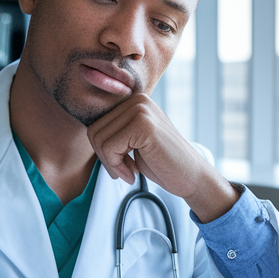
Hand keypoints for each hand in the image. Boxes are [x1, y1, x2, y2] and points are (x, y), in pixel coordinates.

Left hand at [86, 93, 239, 221]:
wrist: (192, 177)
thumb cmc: (161, 162)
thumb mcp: (134, 141)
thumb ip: (115, 131)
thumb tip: (86, 128)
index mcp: (134, 101)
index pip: (96, 124)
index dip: (103, 150)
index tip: (120, 164)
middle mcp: (137, 100)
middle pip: (94, 131)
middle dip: (105, 158)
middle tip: (124, 171)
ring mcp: (141, 110)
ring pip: (99, 140)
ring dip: (110, 164)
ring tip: (130, 172)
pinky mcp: (143, 125)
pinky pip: (110, 147)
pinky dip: (117, 166)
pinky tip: (134, 173)